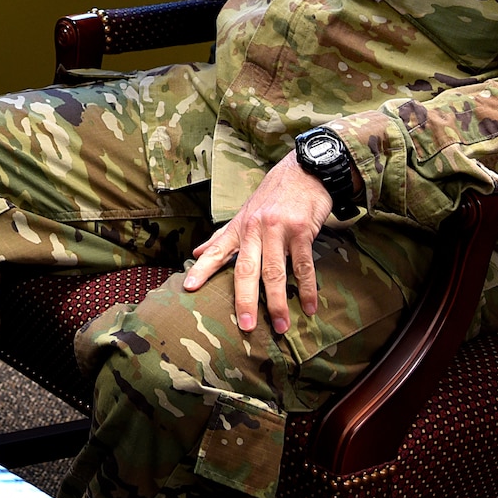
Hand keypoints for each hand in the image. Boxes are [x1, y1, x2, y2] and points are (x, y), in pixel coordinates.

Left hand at [182, 151, 335, 334]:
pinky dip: (307, 289)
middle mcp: (255, 228)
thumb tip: (197, 253)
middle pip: (246, 269)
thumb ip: (222, 236)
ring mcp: (278, 229)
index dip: (202, 270)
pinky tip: (308, 307)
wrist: (304, 170)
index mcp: (240, 227)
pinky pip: (304, 266)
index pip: (217, 251)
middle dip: (244, 299)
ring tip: (281, 327)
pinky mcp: (301, 230)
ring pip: (275, 271)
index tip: (189, 288)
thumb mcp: (244, 213)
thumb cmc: (273, 195)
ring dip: (278, 302)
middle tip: (246, 326)